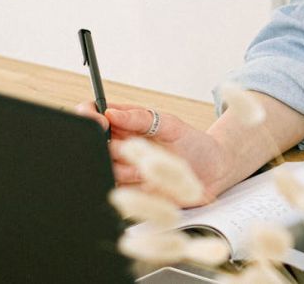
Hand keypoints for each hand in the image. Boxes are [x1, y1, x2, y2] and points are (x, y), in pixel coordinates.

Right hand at [74, 101, 229, 204]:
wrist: (214, 172)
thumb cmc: (194, 144)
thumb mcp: (172, 125)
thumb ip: (142, 118)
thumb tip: (112, 112)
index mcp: (126, 123)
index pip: (94, 114)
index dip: (89, 115)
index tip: (100, 119)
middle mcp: (120, 145)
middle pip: (92, 144)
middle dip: (110, 146)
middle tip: (132, 148)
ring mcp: (122, 168)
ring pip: (105, 168)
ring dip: (128, 168)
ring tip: (153, 165)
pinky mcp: (129, 191)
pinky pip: (117, 190)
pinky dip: (131, 186)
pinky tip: (149, 181)